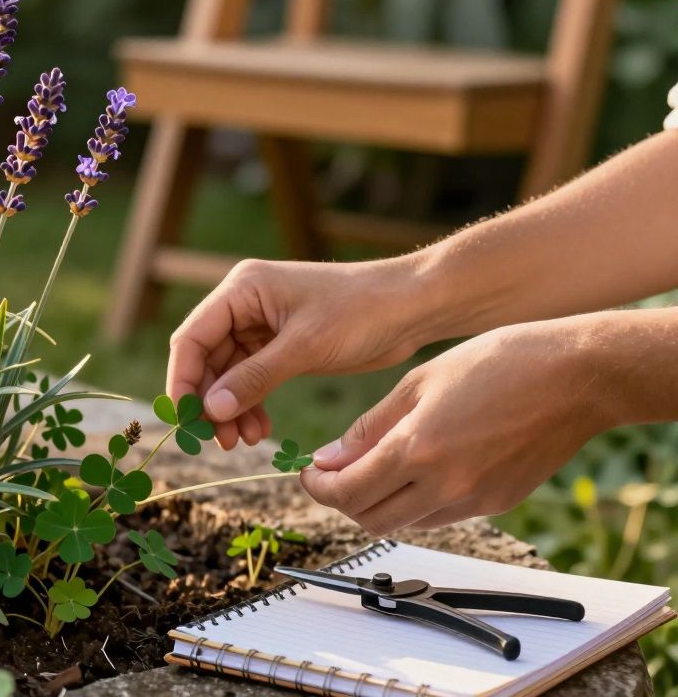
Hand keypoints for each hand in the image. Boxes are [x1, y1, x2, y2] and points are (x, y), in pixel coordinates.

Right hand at [167, 257, 432, 449]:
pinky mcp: (281, 344)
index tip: (185, 421)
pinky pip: (252, 378)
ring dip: (231, 409)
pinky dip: (252, 404)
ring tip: (244, 441)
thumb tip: (210, 410)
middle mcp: (245, 304)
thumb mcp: (304, 348)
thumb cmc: (361, 313)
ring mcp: (262, 324)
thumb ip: (253, 378)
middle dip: (210, 402)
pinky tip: (260, 430)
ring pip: (228, 374)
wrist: (413, 307)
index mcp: (242, 289)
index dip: (183, 381)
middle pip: (206, 359)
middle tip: (219, 440)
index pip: (192, 338)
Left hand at [301, 318, 612, 534]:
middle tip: (334, 474)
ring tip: (375, 466)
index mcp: (417, 449)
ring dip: (380, 503)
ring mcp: (474, 499)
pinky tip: (419, 469)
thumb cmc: (500, 362)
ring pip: (406, 523)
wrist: (577, 376)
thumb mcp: (419, 382)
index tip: (309, 473)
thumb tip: (329, 459)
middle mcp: (444, 485)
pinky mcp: (498, 503)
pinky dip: (418, 501)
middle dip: (343, 500)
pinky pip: (441, 516)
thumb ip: (369, 427)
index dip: (318, 487)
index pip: (346, 492)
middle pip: (370, 519)